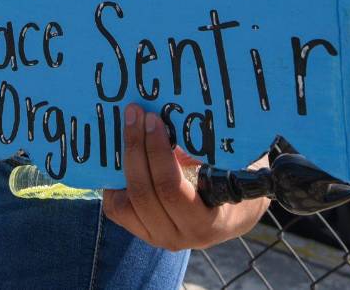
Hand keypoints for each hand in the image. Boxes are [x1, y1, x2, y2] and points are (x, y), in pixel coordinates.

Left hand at [102, 105, 268, 250]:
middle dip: (136, 147)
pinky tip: (120, 155)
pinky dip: (114, 181)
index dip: (157, 152)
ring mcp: (157, 237)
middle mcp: (178, 237)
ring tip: (126, 128)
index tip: (153, 119)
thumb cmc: (235, 183)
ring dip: (124, 160)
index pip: (171, 189)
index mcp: (206, 222)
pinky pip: (117, 208)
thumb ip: (205, 150)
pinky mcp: (141, 232)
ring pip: (125, 202)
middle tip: (135, 114)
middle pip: (144, 192)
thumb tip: (170, 113)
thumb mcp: (229, 168)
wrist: (231, 215)